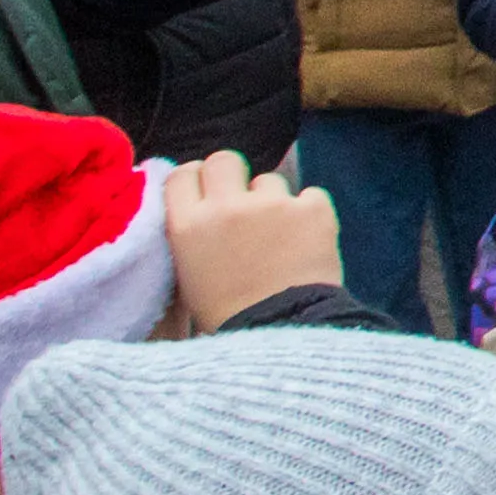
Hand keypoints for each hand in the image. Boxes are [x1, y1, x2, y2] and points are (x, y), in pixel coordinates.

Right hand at [160, 155, 344, 328]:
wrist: (282, 334)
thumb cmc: (229, 314)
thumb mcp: (187, 276)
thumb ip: (189, 233)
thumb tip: (195, 202)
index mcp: (187, 226)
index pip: (182, 174)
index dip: (197, 182)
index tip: (207, 196)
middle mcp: (226, 208)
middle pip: (224, 160)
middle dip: (233, 178)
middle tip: (243, 206)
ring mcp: (272, 206)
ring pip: (270, 180)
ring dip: (274, 202)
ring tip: (278, 241)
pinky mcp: (313, 209)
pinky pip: (310, 195)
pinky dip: (310, 214)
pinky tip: (306, 243)